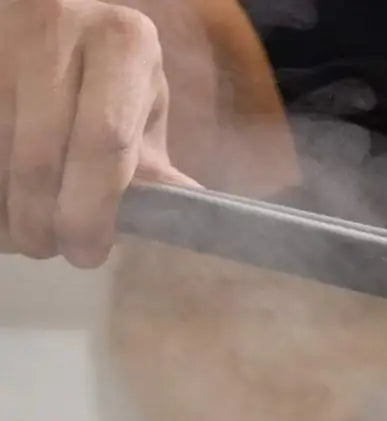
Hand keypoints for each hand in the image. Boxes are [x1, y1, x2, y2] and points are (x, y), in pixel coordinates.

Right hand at [0, 0, 192, 267]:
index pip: (106, 140)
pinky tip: (4, 202)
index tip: (85, 252)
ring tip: (21, 229)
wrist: (52, 25)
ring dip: (7, 209)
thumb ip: (156, 172)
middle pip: (41, 158)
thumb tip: (192, 228)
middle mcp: (61, 25)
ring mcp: (6, 33)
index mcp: (123, 44)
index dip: (92, 210)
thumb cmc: (106, 81)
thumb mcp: (139, 112)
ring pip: (0, 153)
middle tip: (48, 247)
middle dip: (42, 220)